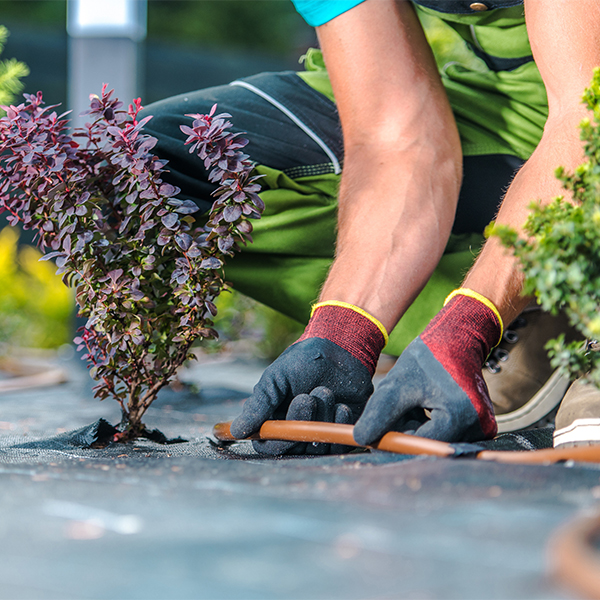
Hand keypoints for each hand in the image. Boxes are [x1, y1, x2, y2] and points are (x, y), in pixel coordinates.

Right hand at [230, 302, 386, 454]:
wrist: (340, 349)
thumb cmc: (303, 360)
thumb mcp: (276, 377)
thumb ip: (258, 404)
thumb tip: (236, 431)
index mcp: (274, 418)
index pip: (267, 445)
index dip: (275, 439)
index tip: (284, 419)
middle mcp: (295, 429)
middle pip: (292, 448)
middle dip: (300, 422)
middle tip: (306, 397)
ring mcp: (318, 432)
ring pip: (316, 446)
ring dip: (321, 418)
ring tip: (324, 391)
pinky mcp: (341, 431)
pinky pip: (339, 443)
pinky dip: (339, 424)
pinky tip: (341, 405)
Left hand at [353, 290, 501, 444]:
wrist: (458, 340)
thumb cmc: (428, 357)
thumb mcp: (398, 383)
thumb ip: (380, 413)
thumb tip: (361, 439)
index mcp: (460, 416)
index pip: (420, 444)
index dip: (395, 440)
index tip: (375, 435)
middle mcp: (478, 427)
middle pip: (429, 444)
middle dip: (406, 431)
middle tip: (396, 408)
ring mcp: (483, 427)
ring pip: (435, 439)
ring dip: (416, 427)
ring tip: (412, 401)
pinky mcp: (482, 426)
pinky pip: (446, 433)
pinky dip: (428, 424)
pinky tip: (424, 405)